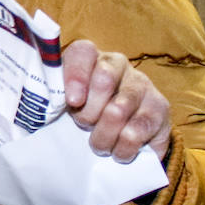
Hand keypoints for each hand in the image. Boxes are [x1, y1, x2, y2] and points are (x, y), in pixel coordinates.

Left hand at [63, 40, 170, 162]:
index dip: (76, 75)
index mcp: (91, 57)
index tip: (72, 102)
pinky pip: (140, 129)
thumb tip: (43, 105)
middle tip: (83, 126)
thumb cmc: (83, 113)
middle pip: (104, 79)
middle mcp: (119, 64)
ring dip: (104, 135)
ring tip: (99, 145)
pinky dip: (125, 148)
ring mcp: (142, 85)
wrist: (121, 134)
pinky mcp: (160, 108)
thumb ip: (55, 97)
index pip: (83, 52)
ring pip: (120, 108)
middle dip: (88, 111)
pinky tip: (119, 152)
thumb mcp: (64, 103)